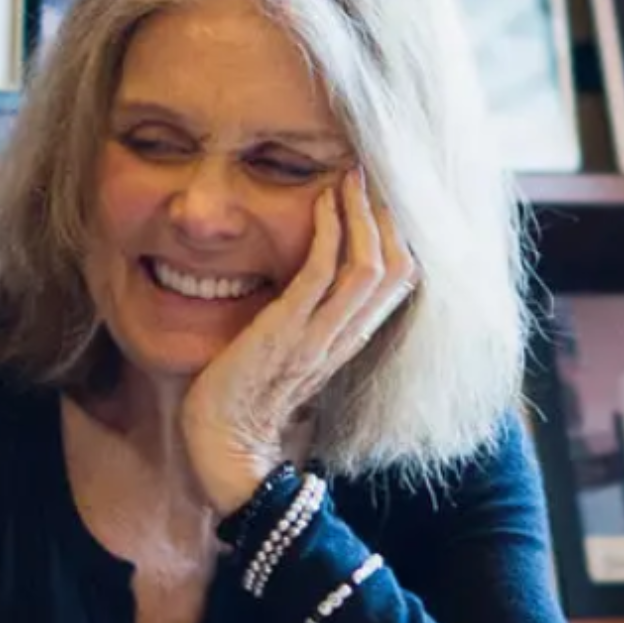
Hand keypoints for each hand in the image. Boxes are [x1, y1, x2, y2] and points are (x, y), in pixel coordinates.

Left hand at [180, 169, 416, 514]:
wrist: (223, 449)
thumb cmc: (240, 400)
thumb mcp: (284, 353)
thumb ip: (301, 322)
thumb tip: (297, 285)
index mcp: (347, 341)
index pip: (399, 280)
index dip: (397, 235)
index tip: (379, 197)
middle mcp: (345, 337)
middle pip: (400, 266)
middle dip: (389, 215)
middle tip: (369, 174)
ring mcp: (319, 334)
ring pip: (371, 264)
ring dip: (363, 214)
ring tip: (349, 177)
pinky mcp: (288, 332)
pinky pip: (324, 272)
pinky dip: (329, 231)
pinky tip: (321, 203)